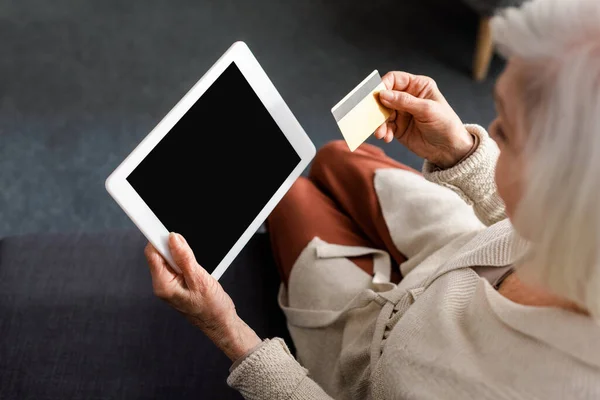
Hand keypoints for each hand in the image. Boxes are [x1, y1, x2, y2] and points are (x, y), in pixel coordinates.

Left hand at [145, 233, 260, 360]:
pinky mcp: (176, 284)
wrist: (220, 323)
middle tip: (190, 252)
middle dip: (174, 248)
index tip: (165, 228)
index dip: (159, 239)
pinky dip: (186, 262)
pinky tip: (196, 270)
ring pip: (169, 259)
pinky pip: (176, 266)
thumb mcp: (200, 279)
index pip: (152, 253)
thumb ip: (185, 257)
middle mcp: (162, 285)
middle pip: (159, 254)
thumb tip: (173, 238)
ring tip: (196, 267)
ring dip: (182, 256)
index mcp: (163, 285)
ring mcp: (168, 285)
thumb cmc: (212, 307)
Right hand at [374, 71, 473, 168]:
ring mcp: (402, 112)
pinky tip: (387, 137)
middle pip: (384, 96)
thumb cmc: (445, 124)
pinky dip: (383, 131)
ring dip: (379, 123)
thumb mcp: (427, 110)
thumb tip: (383, 94)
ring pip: (382, 113)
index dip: (383, 86)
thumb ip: (404, 101)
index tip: (377, 97)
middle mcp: (408, 97)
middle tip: (374, 117)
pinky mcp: (398, 127)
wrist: (449, 149)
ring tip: (381, 133)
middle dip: (379, 108)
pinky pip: (385, 126)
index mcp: (418, 86)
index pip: (394, 79)